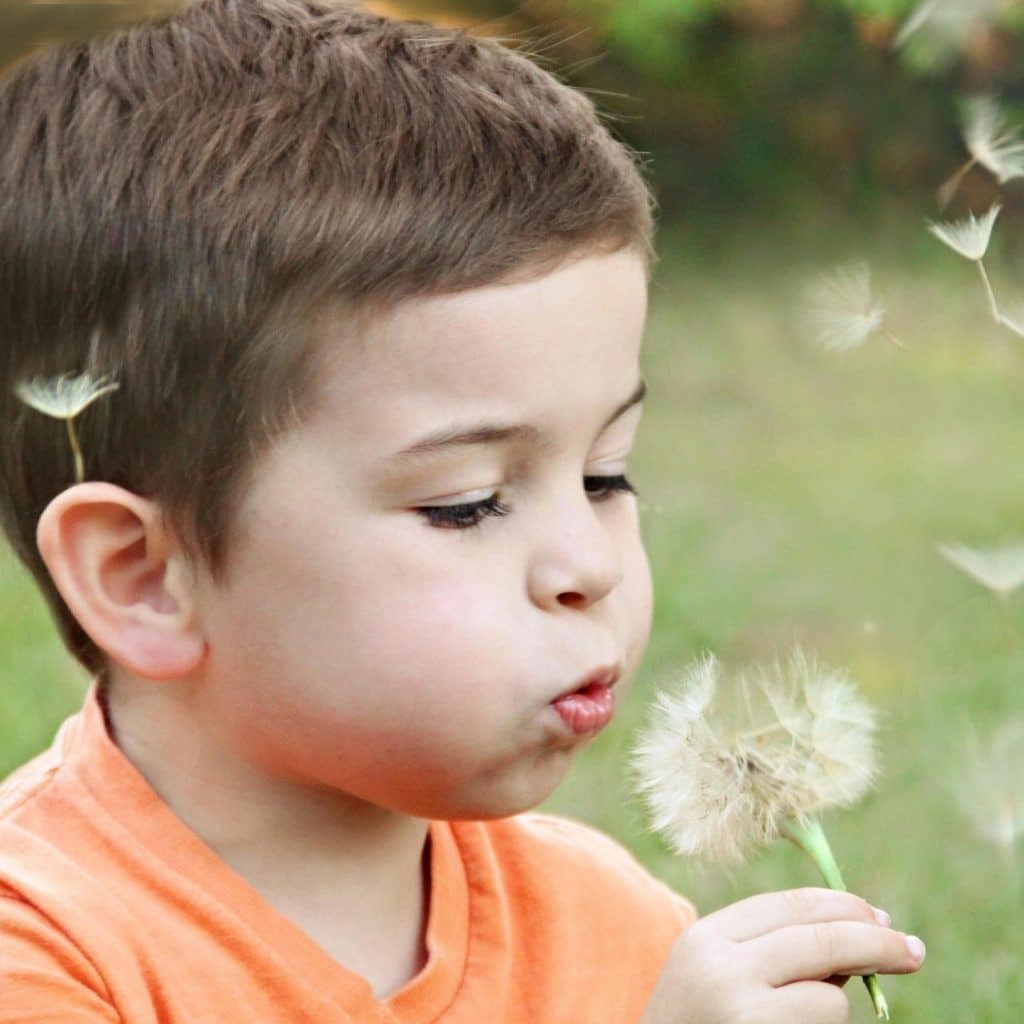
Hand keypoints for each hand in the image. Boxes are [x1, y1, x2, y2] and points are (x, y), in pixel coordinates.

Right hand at [640, 887, 924, 1023]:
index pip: (790, 906)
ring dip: (831, 1009)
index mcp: (708, 937)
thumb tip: (862, 933)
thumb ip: (772, 948)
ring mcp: (742, 1014)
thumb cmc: (696, 1023)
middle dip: (875, 942)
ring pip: (828, 998)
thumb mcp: (717, 972)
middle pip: (819, 939)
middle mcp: (722, 969)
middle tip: (912, 950)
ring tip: (790, 1022)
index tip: (881, 918)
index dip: (844, 906)